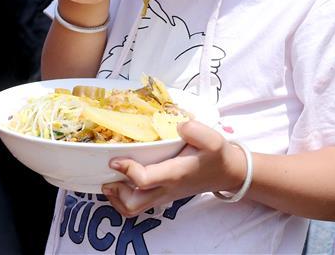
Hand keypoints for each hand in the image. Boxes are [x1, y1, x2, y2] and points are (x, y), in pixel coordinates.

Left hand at [102, 121, 247, 216]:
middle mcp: (165, 189)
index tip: (113, 160)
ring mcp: (162, 195)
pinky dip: (124, 197)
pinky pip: (138, 205)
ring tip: (110, 179)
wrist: (228, 173)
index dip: (127, 170)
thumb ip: (196, 130)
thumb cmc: (217, 156)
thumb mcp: (213, 139)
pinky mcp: (161, 195)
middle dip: (115, 192)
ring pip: (133, 209)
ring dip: (117, 198)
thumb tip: (178, 125)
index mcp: (174, 174)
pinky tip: (121, 179)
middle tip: (107, 175)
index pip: (145, 180)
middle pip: (133, 204)